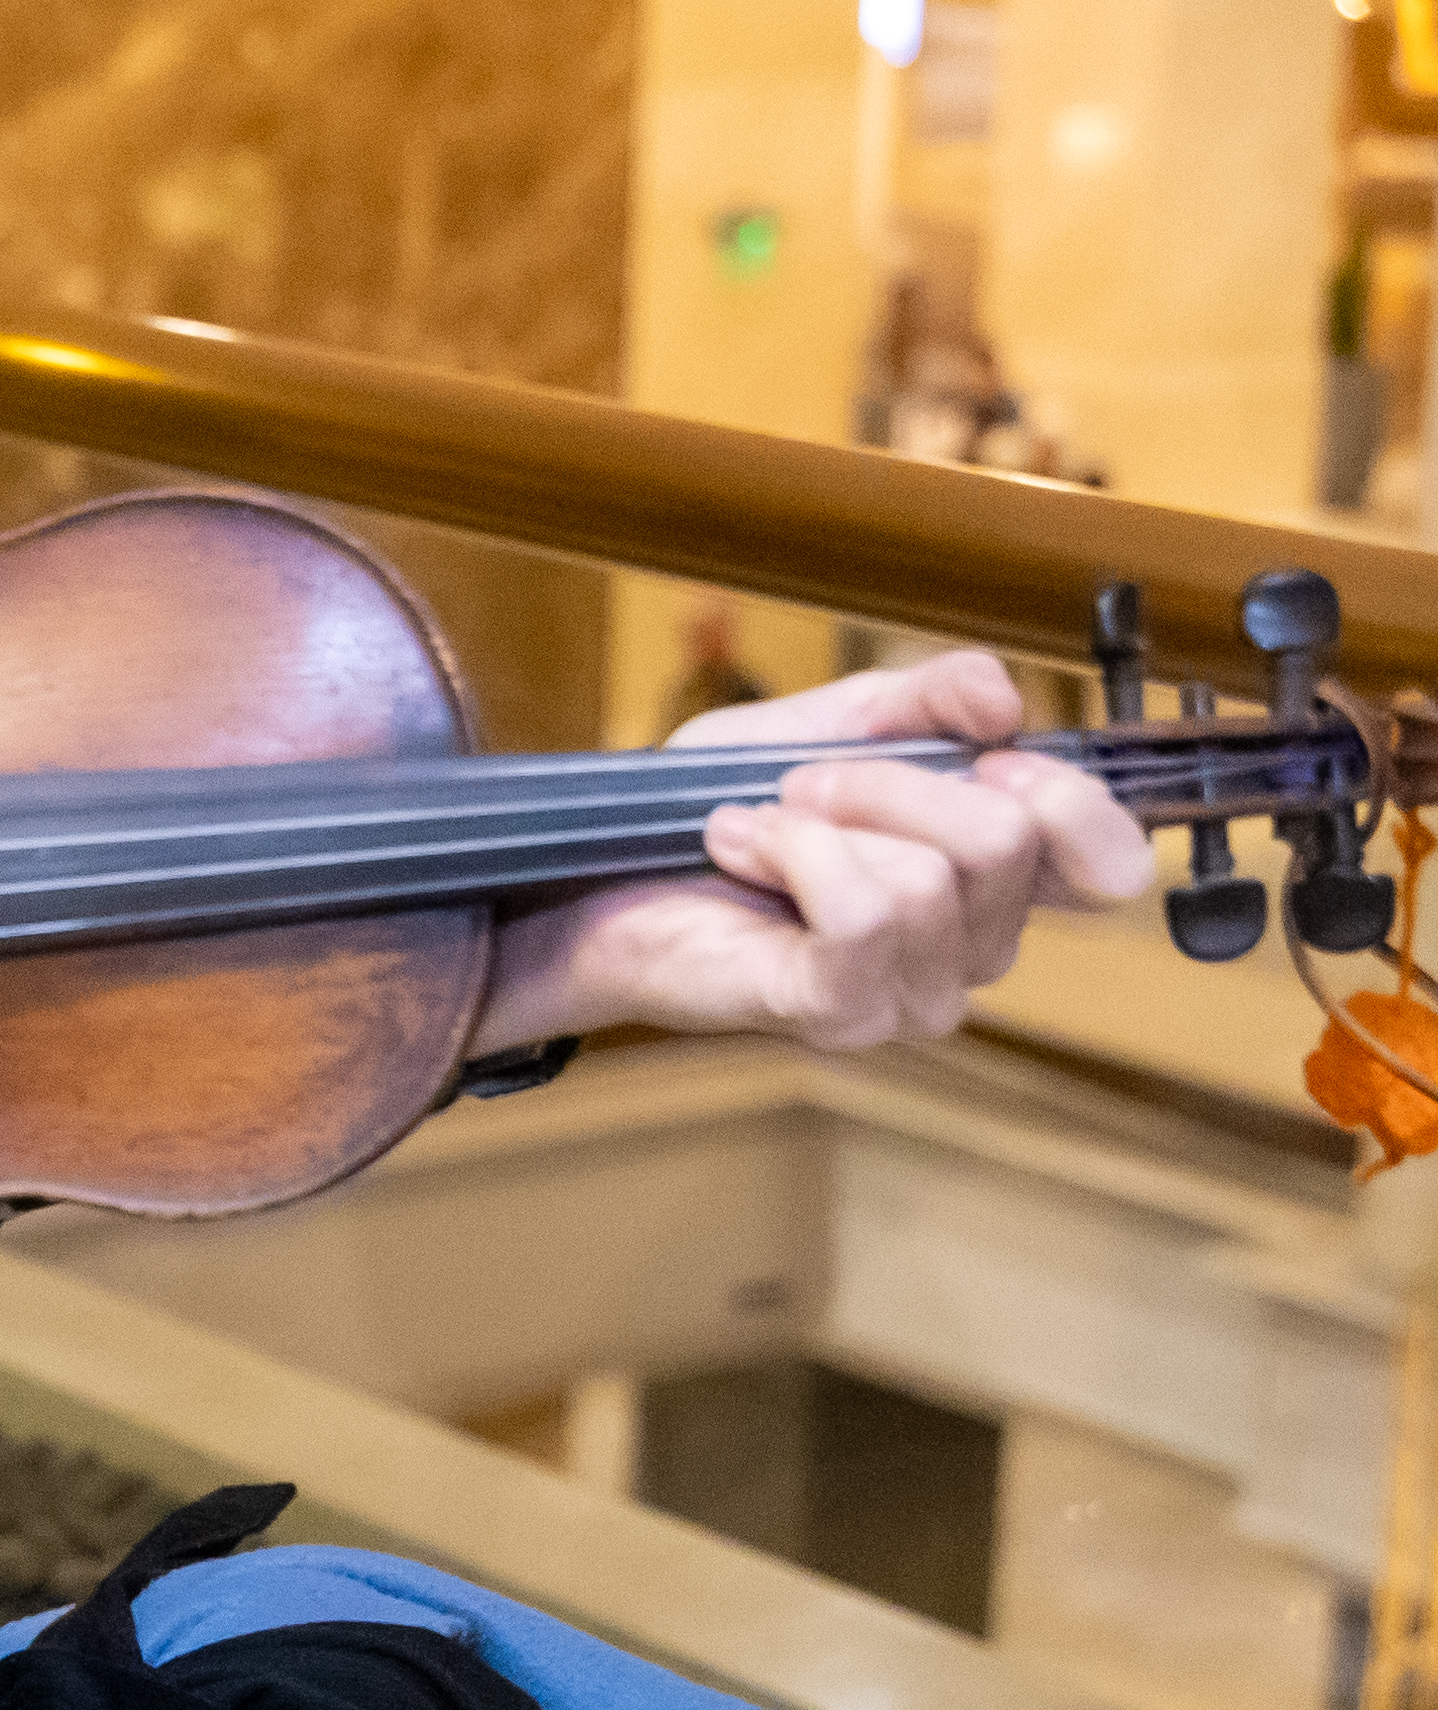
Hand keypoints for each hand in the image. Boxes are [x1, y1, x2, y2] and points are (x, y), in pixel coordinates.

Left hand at [476, 649, 1153, 1059]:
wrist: (594, 875)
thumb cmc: (716, 810)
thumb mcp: (832, 723)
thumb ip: (928, 697)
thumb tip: (1002, 700)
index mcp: (993, 882)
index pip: (1114, 864)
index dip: (1072, 794)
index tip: (987, 754)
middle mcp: (970, 950)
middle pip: (1008, 839)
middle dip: (894, 781)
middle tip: (808, 783)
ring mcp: (909, 994)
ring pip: (932, 875)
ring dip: (826, 819)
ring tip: (758, 823)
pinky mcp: (837, 1012)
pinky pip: (866, 911)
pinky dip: (794, 853)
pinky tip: (740, 846)